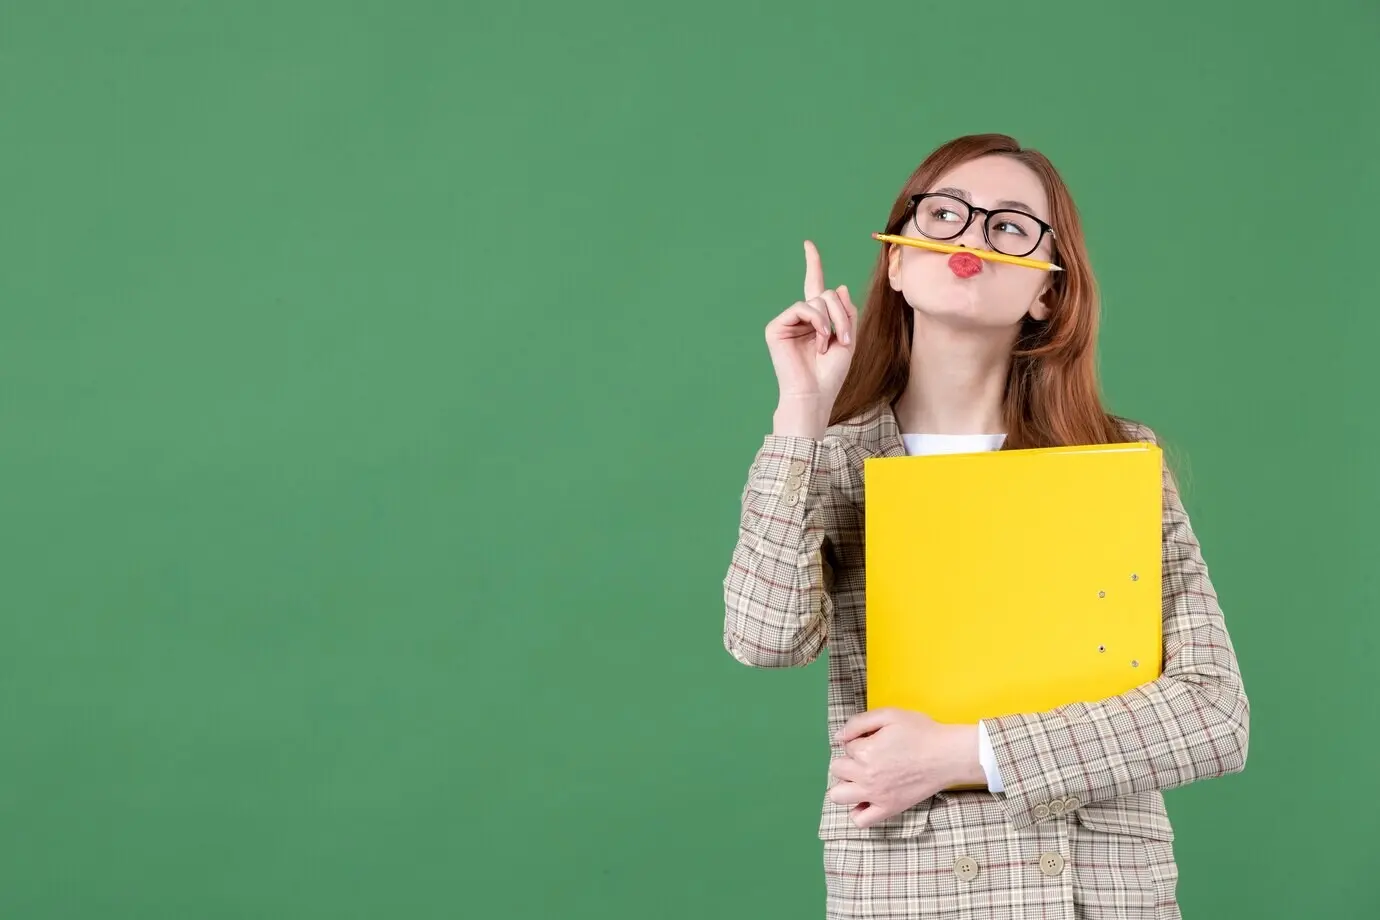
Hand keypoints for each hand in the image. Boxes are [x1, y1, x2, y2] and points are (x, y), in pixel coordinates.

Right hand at [764, 241, 857, 434]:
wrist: (814, 394)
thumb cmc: (830, 374)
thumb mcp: (847, 338)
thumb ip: (845, 312)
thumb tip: (838, 285)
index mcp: (815, 320)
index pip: (814, 287)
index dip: (812, 265)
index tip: (808, 245)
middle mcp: (799, 318)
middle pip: (825, 294)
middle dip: (840, 313)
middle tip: (844, 339)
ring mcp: (787, 321)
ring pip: (816, 300)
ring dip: (831, 320)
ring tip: (831, 343)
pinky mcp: (776, 327)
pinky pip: (802, 308)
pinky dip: (816, 322)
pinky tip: (818, 340)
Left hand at [827, 708, 984, 828]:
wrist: (947, 755)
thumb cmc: (921, 732)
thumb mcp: (889, 714)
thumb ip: (858, 722)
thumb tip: (838, 737)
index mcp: (865, 751)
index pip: (845, 746)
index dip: (859, 740)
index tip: (875, 740)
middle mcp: (866, 776)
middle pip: (837, 770)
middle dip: (848, 761)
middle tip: (867, 757)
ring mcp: (876, 796)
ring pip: (838, 796)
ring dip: (845, 785)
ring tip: (862, 778)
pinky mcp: (888, 809)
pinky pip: (860, 820)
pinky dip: (858, 811)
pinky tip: (867, 799)